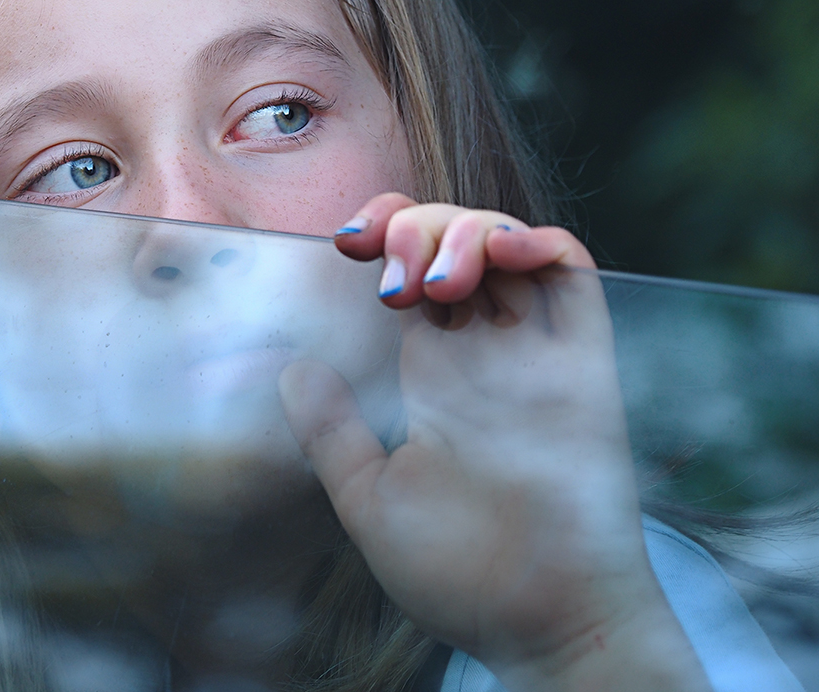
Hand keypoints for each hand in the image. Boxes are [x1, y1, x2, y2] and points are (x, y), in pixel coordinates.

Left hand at [280, 195, 709, 689]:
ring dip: (466, 231)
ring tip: (433, 279)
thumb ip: (331, 432)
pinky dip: (538, 242)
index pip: (412, 273)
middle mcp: (485, 354)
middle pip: (456, 245)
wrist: (541, 623)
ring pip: (508, 245)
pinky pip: (574, 277)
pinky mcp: (583, 366)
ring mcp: (534, 354)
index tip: (344, 243)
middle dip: (415, 226)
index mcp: (434, 375)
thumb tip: (292, 367)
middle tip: (385, 266)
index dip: (383, 237)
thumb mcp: (371, 497)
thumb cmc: (460, 573)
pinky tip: (500, 251)